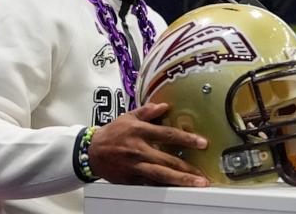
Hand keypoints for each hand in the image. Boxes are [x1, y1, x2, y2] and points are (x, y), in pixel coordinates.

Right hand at [88, 102, 208, 186]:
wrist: (93, 151)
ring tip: (196, 184)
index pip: (166, 134)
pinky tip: (177, 189)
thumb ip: (147, 111)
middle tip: (203, 173)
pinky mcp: (131, 179)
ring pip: (160, 175)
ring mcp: (135, 166)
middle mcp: (139, 149)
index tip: (202, 143)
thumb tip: (164, 106)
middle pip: (167, 159)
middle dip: (187, 167)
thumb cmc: (113, 132)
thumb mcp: (128, 116)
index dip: (185, 139)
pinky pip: (150, 184)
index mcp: (139, 131)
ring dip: (180, 180)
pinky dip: (164, 187)